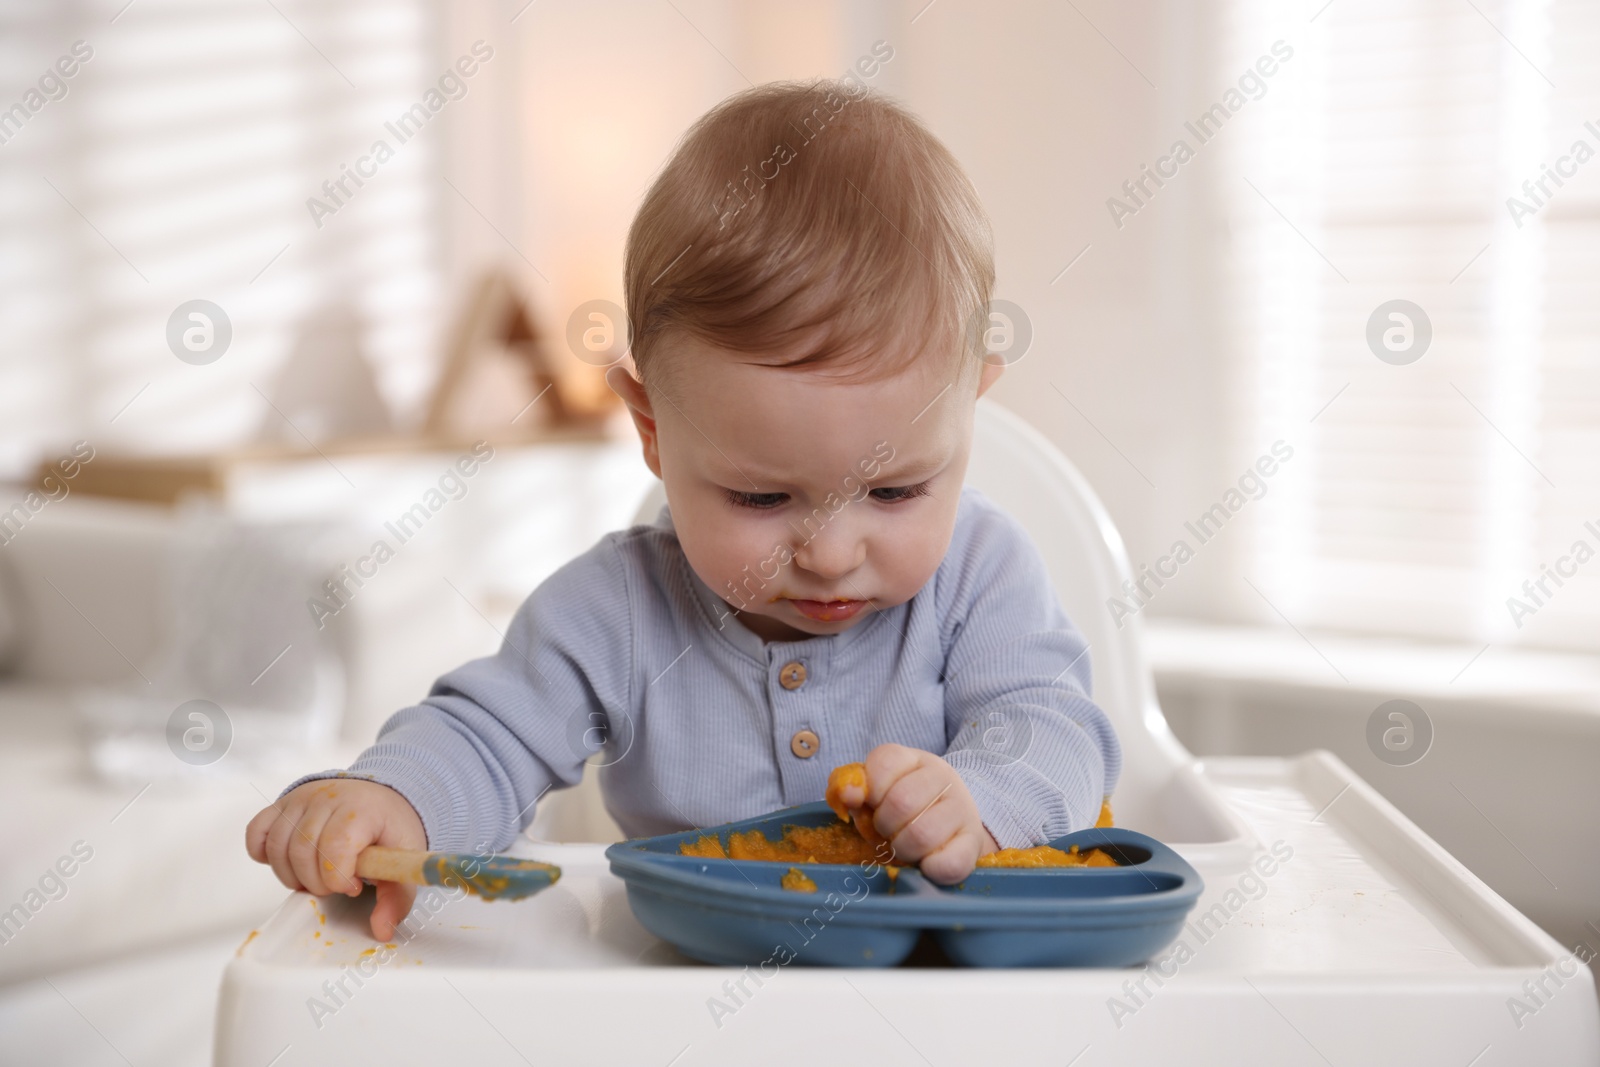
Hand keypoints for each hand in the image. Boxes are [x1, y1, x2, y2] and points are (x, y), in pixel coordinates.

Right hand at [245, 778, 426, 940]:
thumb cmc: (389, 827)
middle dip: (317, 883)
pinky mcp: (282, 805)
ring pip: (277, 847)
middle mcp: (327, 798)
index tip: (354, 886)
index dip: (339, 878)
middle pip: (302, 852)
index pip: (335, 847)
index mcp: (361, 809)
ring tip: (315, 877)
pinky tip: (290, 863)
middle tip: (335, 885)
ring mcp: (301, 800)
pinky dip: (264, 854)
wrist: (380, 796)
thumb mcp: (404, 858)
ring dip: (292, 875)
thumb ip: (396, 897)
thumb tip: (381, 931)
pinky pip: (257, 832)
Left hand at [838, 745, 998, 884]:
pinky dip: (929, 869)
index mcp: (914, 760)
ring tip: (904, 847)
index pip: (885, 762)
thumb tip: (846, 795)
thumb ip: (855, 791)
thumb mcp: (876, 794)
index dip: (871, 791)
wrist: (952, 825)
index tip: (874, 804)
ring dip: (903, 849)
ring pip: (922, 834)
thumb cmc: (904, 810)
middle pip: (901, 801)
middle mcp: (944, 777)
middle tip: (888, 832)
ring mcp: (963, 809)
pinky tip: (925, 863)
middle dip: (884, 825)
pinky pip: (949, 863)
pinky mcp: (973, 844)